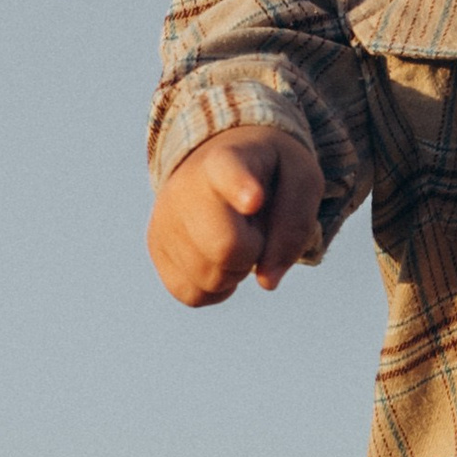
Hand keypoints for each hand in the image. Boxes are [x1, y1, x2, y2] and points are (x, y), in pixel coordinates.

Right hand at [146, 127, 323, 302]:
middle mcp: (185, 187)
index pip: (228, 174)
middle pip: (226, 248)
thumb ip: (295, 226)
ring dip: (235, 270)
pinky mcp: (156, 247)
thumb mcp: (300, 180)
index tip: (253, 200)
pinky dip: (215, 287)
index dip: (240, 189)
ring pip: (209, 279)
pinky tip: (217, 258)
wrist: (217, 162)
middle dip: (252, 251)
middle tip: (252, 229)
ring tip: (233, 236)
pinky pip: (192, 295)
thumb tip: (266, 281)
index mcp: (227, 161)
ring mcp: (164, 218)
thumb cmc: (267, 174)